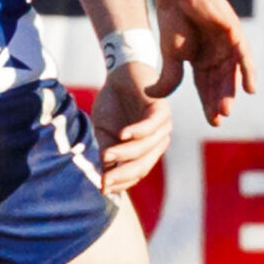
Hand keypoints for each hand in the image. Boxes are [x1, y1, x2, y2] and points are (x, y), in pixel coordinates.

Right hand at [90, 63, 170, 194]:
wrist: (120, 75)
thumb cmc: (113, 105)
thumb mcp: (104, 132)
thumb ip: (107, 152)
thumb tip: (103, 178)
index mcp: (146, 150)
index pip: (137, 172)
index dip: (121, 182)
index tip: (102, 187)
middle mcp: (158, 141)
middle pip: (143, 164)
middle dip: (123, 174)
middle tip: (104, 181)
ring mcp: (162, 126)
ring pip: (146, 147)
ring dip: (126, 153)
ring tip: (106, 155)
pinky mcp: (160, 108)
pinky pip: (151, 125)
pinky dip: (138, 131)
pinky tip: (123, 134)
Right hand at [151, 0, 254, 124]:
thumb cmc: (173, 20)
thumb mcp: (170, 55)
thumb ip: (169, 77)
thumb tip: (154, 96)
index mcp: (201, 61)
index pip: (207, 87)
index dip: (210, 104)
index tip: (213, 122)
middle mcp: (218, 56)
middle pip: (220, 83)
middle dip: (220, 100)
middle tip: (219, 117)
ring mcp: (228, 45)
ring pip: (232, 73)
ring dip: (230, 91)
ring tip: (226, 108)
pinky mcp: (235, 34)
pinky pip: (245, 57)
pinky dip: (248, 72)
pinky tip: (249, 89)